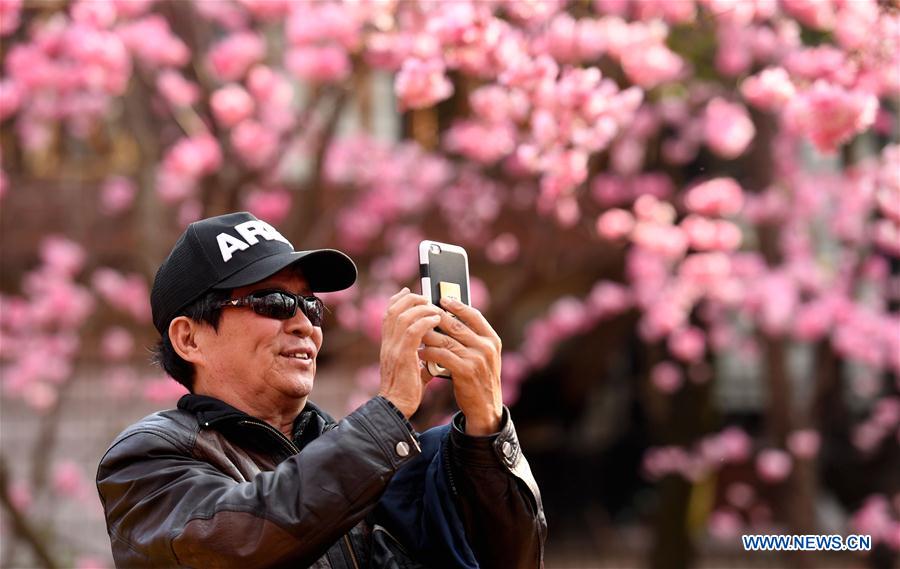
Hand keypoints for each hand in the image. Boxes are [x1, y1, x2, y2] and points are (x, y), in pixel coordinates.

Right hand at [378, 288, 442, 417]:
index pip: (388, 314)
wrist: (396, 408)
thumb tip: (434, 350)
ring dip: (420, 308)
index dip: (397, 299)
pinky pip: (412, 331)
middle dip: (410, 299)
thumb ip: (419, 355)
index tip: (408, 291)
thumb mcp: (411, 367)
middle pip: (394, 309)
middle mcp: (387, 343)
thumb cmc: (406, 391)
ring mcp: (393, 349)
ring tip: (434, 308)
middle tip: (426, 297)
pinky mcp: (402, 356)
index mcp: (388, 344)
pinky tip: (436, 320)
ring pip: (403, 316)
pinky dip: (425, 321)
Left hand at [419, 298, 502, 434]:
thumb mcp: (483, 356)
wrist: (485, 407)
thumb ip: (472, 338)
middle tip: (421, 313)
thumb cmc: (479, 378)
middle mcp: (487, 347)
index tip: (442, 299)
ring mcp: (477, 359)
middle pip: (457, 325)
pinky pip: (442, 355)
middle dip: (436, 318)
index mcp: (492, 339)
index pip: (474, 315)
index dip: (457, 305)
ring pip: (446, 340)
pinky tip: (420, 351)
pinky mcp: (466, 371)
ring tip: (415, 332)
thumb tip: (450, 317)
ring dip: (428, 335)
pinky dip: (429, 352)